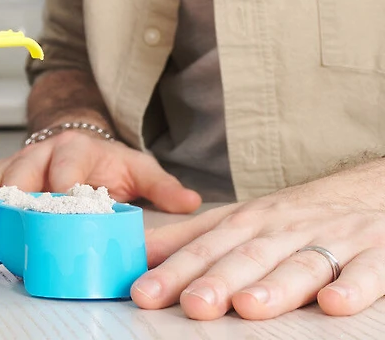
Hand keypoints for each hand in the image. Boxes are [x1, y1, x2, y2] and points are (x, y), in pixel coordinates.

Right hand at [0, 130, 201, 213]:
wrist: (78, 140)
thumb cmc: (107, 160)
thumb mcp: (138, 167)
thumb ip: (162, 186)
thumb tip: (191, 201)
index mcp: (76, 148)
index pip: (64, 173)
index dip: (63, 196)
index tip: (66, 217)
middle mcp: (43, 152)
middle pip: (23, 175)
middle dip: (23, 202)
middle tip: (26, 228)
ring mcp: (21, 161)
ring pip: (1, 180)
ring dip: (0, 206)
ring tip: (2, 231)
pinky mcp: (6, 172)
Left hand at [132, 160, 384, 319]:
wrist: (366, 192)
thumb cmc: (292, 217)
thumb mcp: (239, 220)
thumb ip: (189, 239)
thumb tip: (137, 253)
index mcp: (249, 223)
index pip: (204, 248)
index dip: (173, 270)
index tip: (142, 293)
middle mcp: (284, 230)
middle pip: (248, 257)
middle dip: (218, 280)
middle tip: (193, 305)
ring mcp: (331, 240)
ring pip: (301, 264)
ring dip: (275, 286)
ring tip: (249, 306)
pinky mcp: (375, 254)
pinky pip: (366, 272)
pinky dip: (351, 287)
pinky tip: (333, 304)